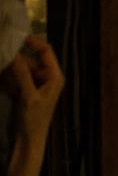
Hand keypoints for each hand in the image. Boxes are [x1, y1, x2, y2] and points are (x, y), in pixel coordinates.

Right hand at [6, 37, 62, 155]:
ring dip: (9, 71)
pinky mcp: (24, 90)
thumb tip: (14, 54)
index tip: (13, 36)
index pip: (45, 51)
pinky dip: (7, 80)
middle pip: (29, 58)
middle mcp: (46, 77)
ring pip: (19, 68)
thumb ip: (22, 74)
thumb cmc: (34, 120)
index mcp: (54, 76)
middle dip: (15, 59)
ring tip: (8, 84)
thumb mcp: (28, 96)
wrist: (28, 139)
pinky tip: (7, 90)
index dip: (31, 41)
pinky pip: (14, 77)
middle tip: (2, 59)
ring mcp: (34, 83)